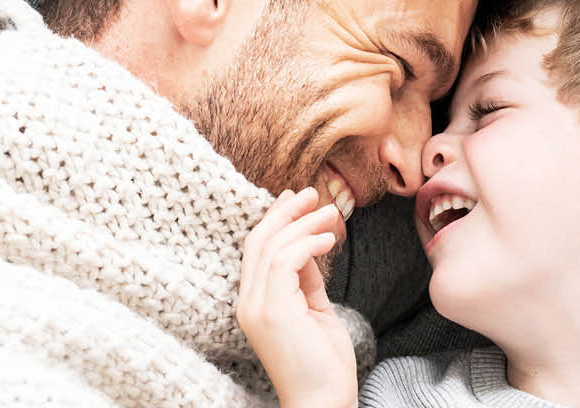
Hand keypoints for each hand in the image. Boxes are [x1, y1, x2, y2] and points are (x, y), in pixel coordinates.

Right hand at [237, 188, 356, 407]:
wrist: (323, 403)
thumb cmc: (323, 365)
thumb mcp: (315, 312)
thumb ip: (307, 281)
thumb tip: (311, 247)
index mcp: (254, 304)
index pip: (256, 250)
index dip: (275, 219)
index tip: (298, 199)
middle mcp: (248, 304)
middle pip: (258, 242)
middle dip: (285, 212)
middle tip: (313, 193)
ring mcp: (257, 309)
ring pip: (272, 247)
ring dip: (303, 224)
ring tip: (331, 214)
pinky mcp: (273, 313)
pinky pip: (285, 262)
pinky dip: (307, 243)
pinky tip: (329, 239)